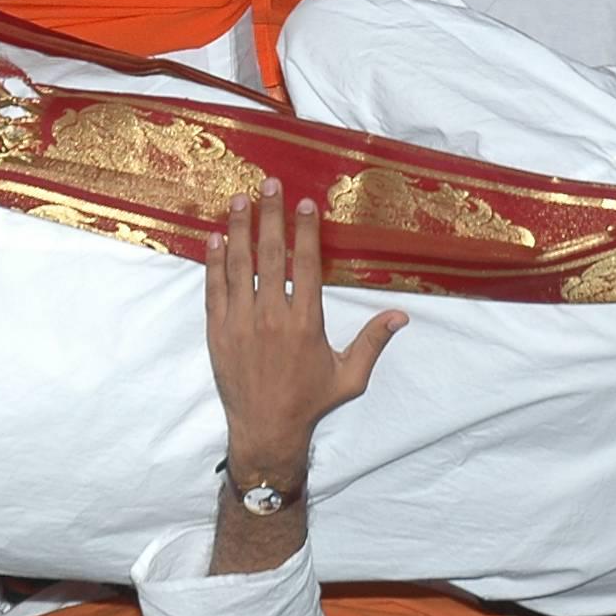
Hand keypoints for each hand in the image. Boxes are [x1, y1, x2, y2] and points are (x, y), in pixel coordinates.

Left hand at [204, 183, 405, 487]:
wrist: (265, 431)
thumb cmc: (310, 402)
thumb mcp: (350, 377)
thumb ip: (373, 342)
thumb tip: (402, 316)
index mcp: (305, 323)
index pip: (305, 266)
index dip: (305, 231)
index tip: (304, 202)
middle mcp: (272, 318)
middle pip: (270, 255)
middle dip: (270, 216)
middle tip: (269, 184)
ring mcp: (240, 324)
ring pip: (238, 266)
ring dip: (239, 230)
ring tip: (239, 199)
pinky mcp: (218, 333)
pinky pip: (214, 290)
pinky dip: (213, 263)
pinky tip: (215, 238)